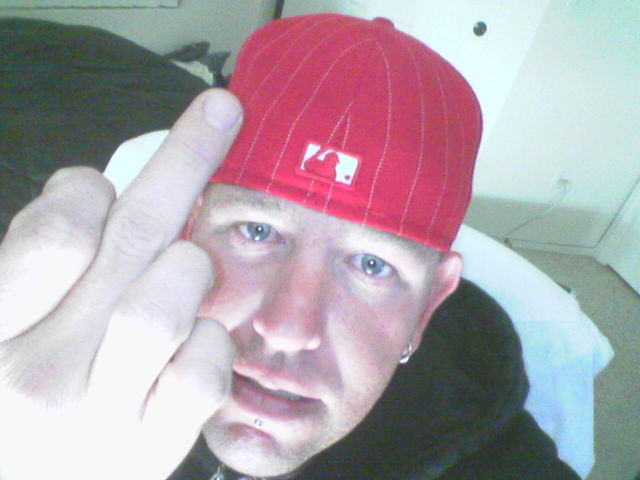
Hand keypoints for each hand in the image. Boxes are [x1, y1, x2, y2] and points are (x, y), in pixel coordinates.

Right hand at [0, 89, 241, 479]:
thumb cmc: (18, 397)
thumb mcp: (4, 326)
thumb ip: (37, 262)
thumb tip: (92, 190)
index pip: (54, 228)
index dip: (88, 188)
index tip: (103, 186)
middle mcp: (41, 370)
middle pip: (132, 238)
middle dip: (186, 161)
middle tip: (221, 113)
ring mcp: (102, 416)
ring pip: (168, 301)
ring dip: (188, 268)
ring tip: (180, 275)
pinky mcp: (152, 449)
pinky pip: (204, 366)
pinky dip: (210, 340)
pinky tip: (193, 341)